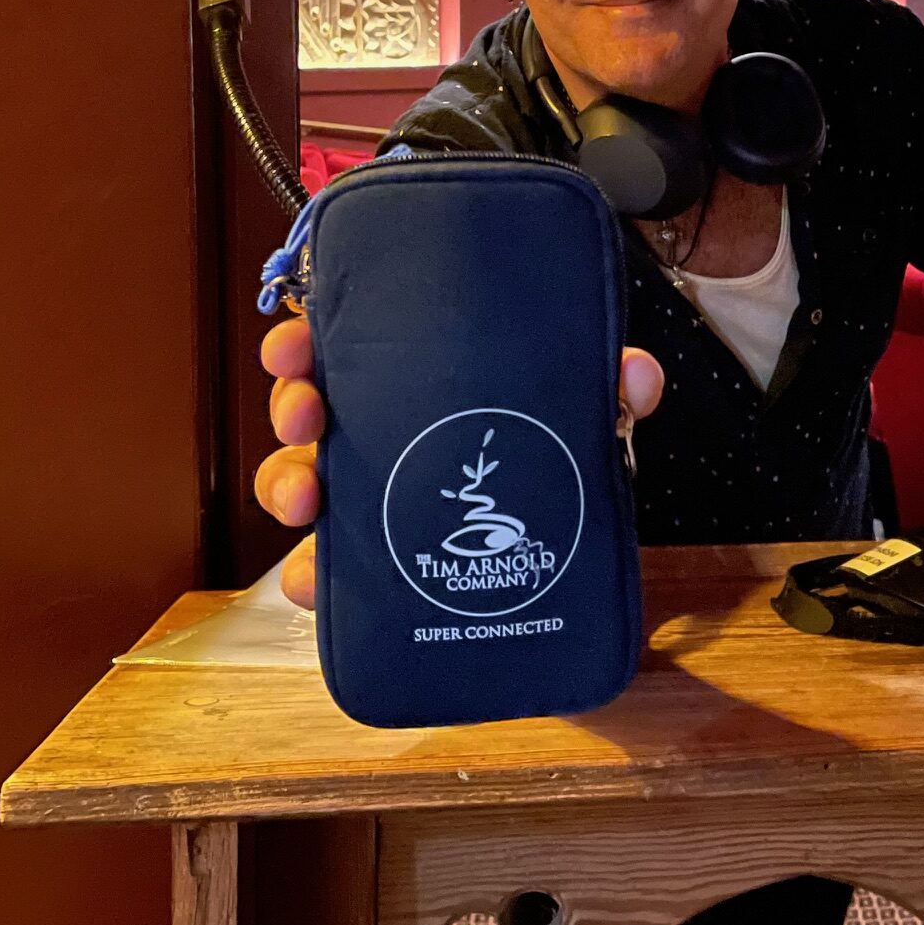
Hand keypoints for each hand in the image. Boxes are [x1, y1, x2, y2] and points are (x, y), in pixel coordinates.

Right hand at [254, 315, 665, 610]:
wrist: (561, 563)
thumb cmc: (551, 459)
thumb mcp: (584, 415)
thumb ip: (609, 388)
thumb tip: (637, 377)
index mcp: (410, 383)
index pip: (340, 346)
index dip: (303, 341)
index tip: (297, 344)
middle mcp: (378, 435)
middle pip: (306, 409)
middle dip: (290, 406)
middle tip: (306, 414)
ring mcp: (370, 500)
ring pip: (299, 483)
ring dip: (286, 485)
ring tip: (306, 502)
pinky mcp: (375, 566)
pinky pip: (323, 570)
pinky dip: (308, 577)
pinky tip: (313, 583)